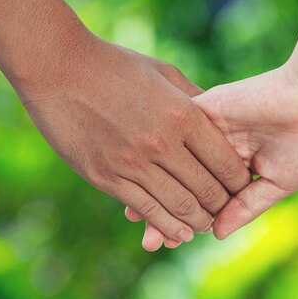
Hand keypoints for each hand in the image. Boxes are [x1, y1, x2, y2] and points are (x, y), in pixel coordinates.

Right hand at [17, 34, 250, 244]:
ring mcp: (132, 163)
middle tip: (226, 211)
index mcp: (182, 114)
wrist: (57, 68)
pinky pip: (146, 210)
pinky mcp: (106, 177)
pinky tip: (179, 233)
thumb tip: (221, 123)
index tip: (241, 186)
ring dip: (198, 222)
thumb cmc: (114, 65)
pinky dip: (168, 226)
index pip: (225, 161)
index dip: (239, 180)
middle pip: (206, 189)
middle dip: (222, 205)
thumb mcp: (163, 73)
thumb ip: (195, 99)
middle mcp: (162, 143)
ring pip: (179, 206)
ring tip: (204, 226)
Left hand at [128, 65, 297, 245]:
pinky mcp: (203, 109)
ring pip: (172, 162)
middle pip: (181, 184)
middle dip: (163, 210)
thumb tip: (215, 234)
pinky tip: (142, 177)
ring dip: (154, 188)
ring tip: (136, 219)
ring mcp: (206, 130)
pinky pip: (174, 131)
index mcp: (235, 168)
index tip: (166, 242)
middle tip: (148, 239)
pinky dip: (159, 154)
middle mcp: (214, 151)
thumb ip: (246, 207)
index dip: (185, 219)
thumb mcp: (279, 183)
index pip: (203, 197)